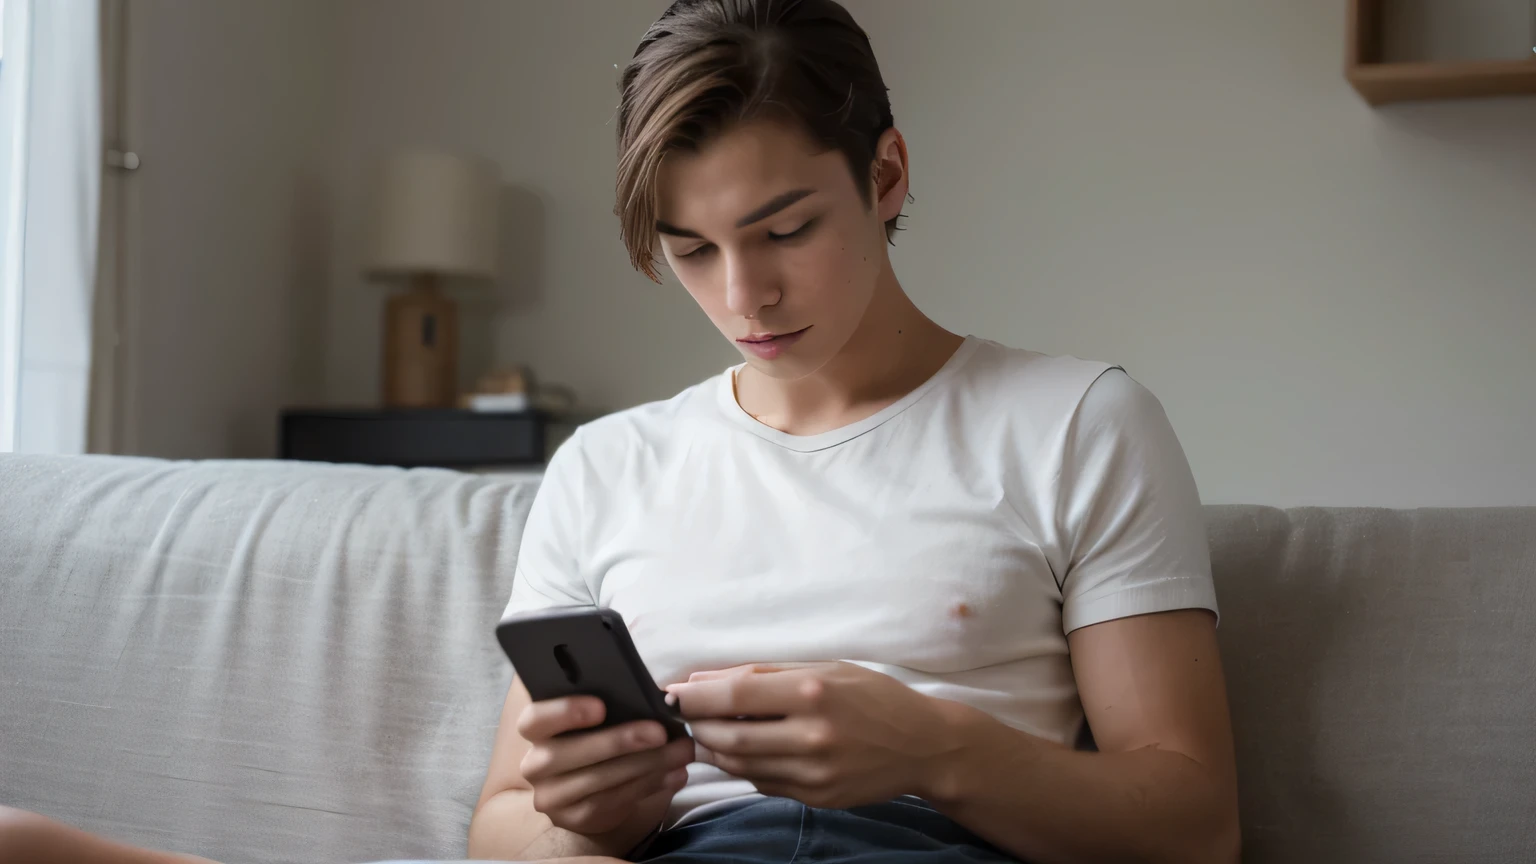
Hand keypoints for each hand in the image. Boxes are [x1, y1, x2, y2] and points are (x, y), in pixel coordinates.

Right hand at [516, 696, 694, 841]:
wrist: (590, 785)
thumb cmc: (598, 735)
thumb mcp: (598, 717)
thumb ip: (612, 704)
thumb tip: (655, 697)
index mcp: (536, 729)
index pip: (534, 719)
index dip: (564, 712)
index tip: (601, 707)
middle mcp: (535, 764)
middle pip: (567, 754)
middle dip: (618, 741)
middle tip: (659, 732)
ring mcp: (552, 796)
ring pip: (597, 781)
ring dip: (645, 765)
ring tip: (680, 752)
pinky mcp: (575, 818)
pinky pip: (613, 802)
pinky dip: (648, 786)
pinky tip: (674, 774)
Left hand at [667, 662, 972, 808]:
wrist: (923, 745)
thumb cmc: (872, 696)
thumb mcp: (824, 668)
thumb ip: (763, 674)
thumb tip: (703, 678)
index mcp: (813, 692)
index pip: (734, 695)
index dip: (695, 694)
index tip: (672, 691)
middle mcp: (812, 735)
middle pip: (729, 736)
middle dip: (697, 724)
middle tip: (683, 714)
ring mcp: (814, 773)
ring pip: (740, 765)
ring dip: (713, 748)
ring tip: (706, 731)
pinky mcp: (816, 798)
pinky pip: (763, 783)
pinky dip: (742, 767)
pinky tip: (743, 750)